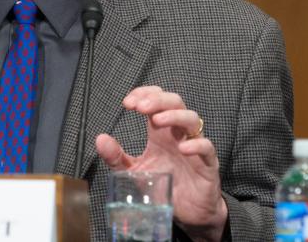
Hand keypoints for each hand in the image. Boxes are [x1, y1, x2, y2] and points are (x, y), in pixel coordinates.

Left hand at [95, 86, 227, 241]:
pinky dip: (197, 144)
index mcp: (160, 131)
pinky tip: (183, 147)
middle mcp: (178, 134)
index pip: (156, 100)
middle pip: (175, 102)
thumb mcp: (134, 171)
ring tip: (157, 120)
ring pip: (192, 119)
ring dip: (174, 115)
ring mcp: (194, 146)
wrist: (186, 212)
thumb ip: (116, 157)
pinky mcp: (207, 165)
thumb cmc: (162, 185)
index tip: (127, 103)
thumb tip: (100, 139)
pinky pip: (207, 148)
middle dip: (158, 100)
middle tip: (140, 106)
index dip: (144, 94)